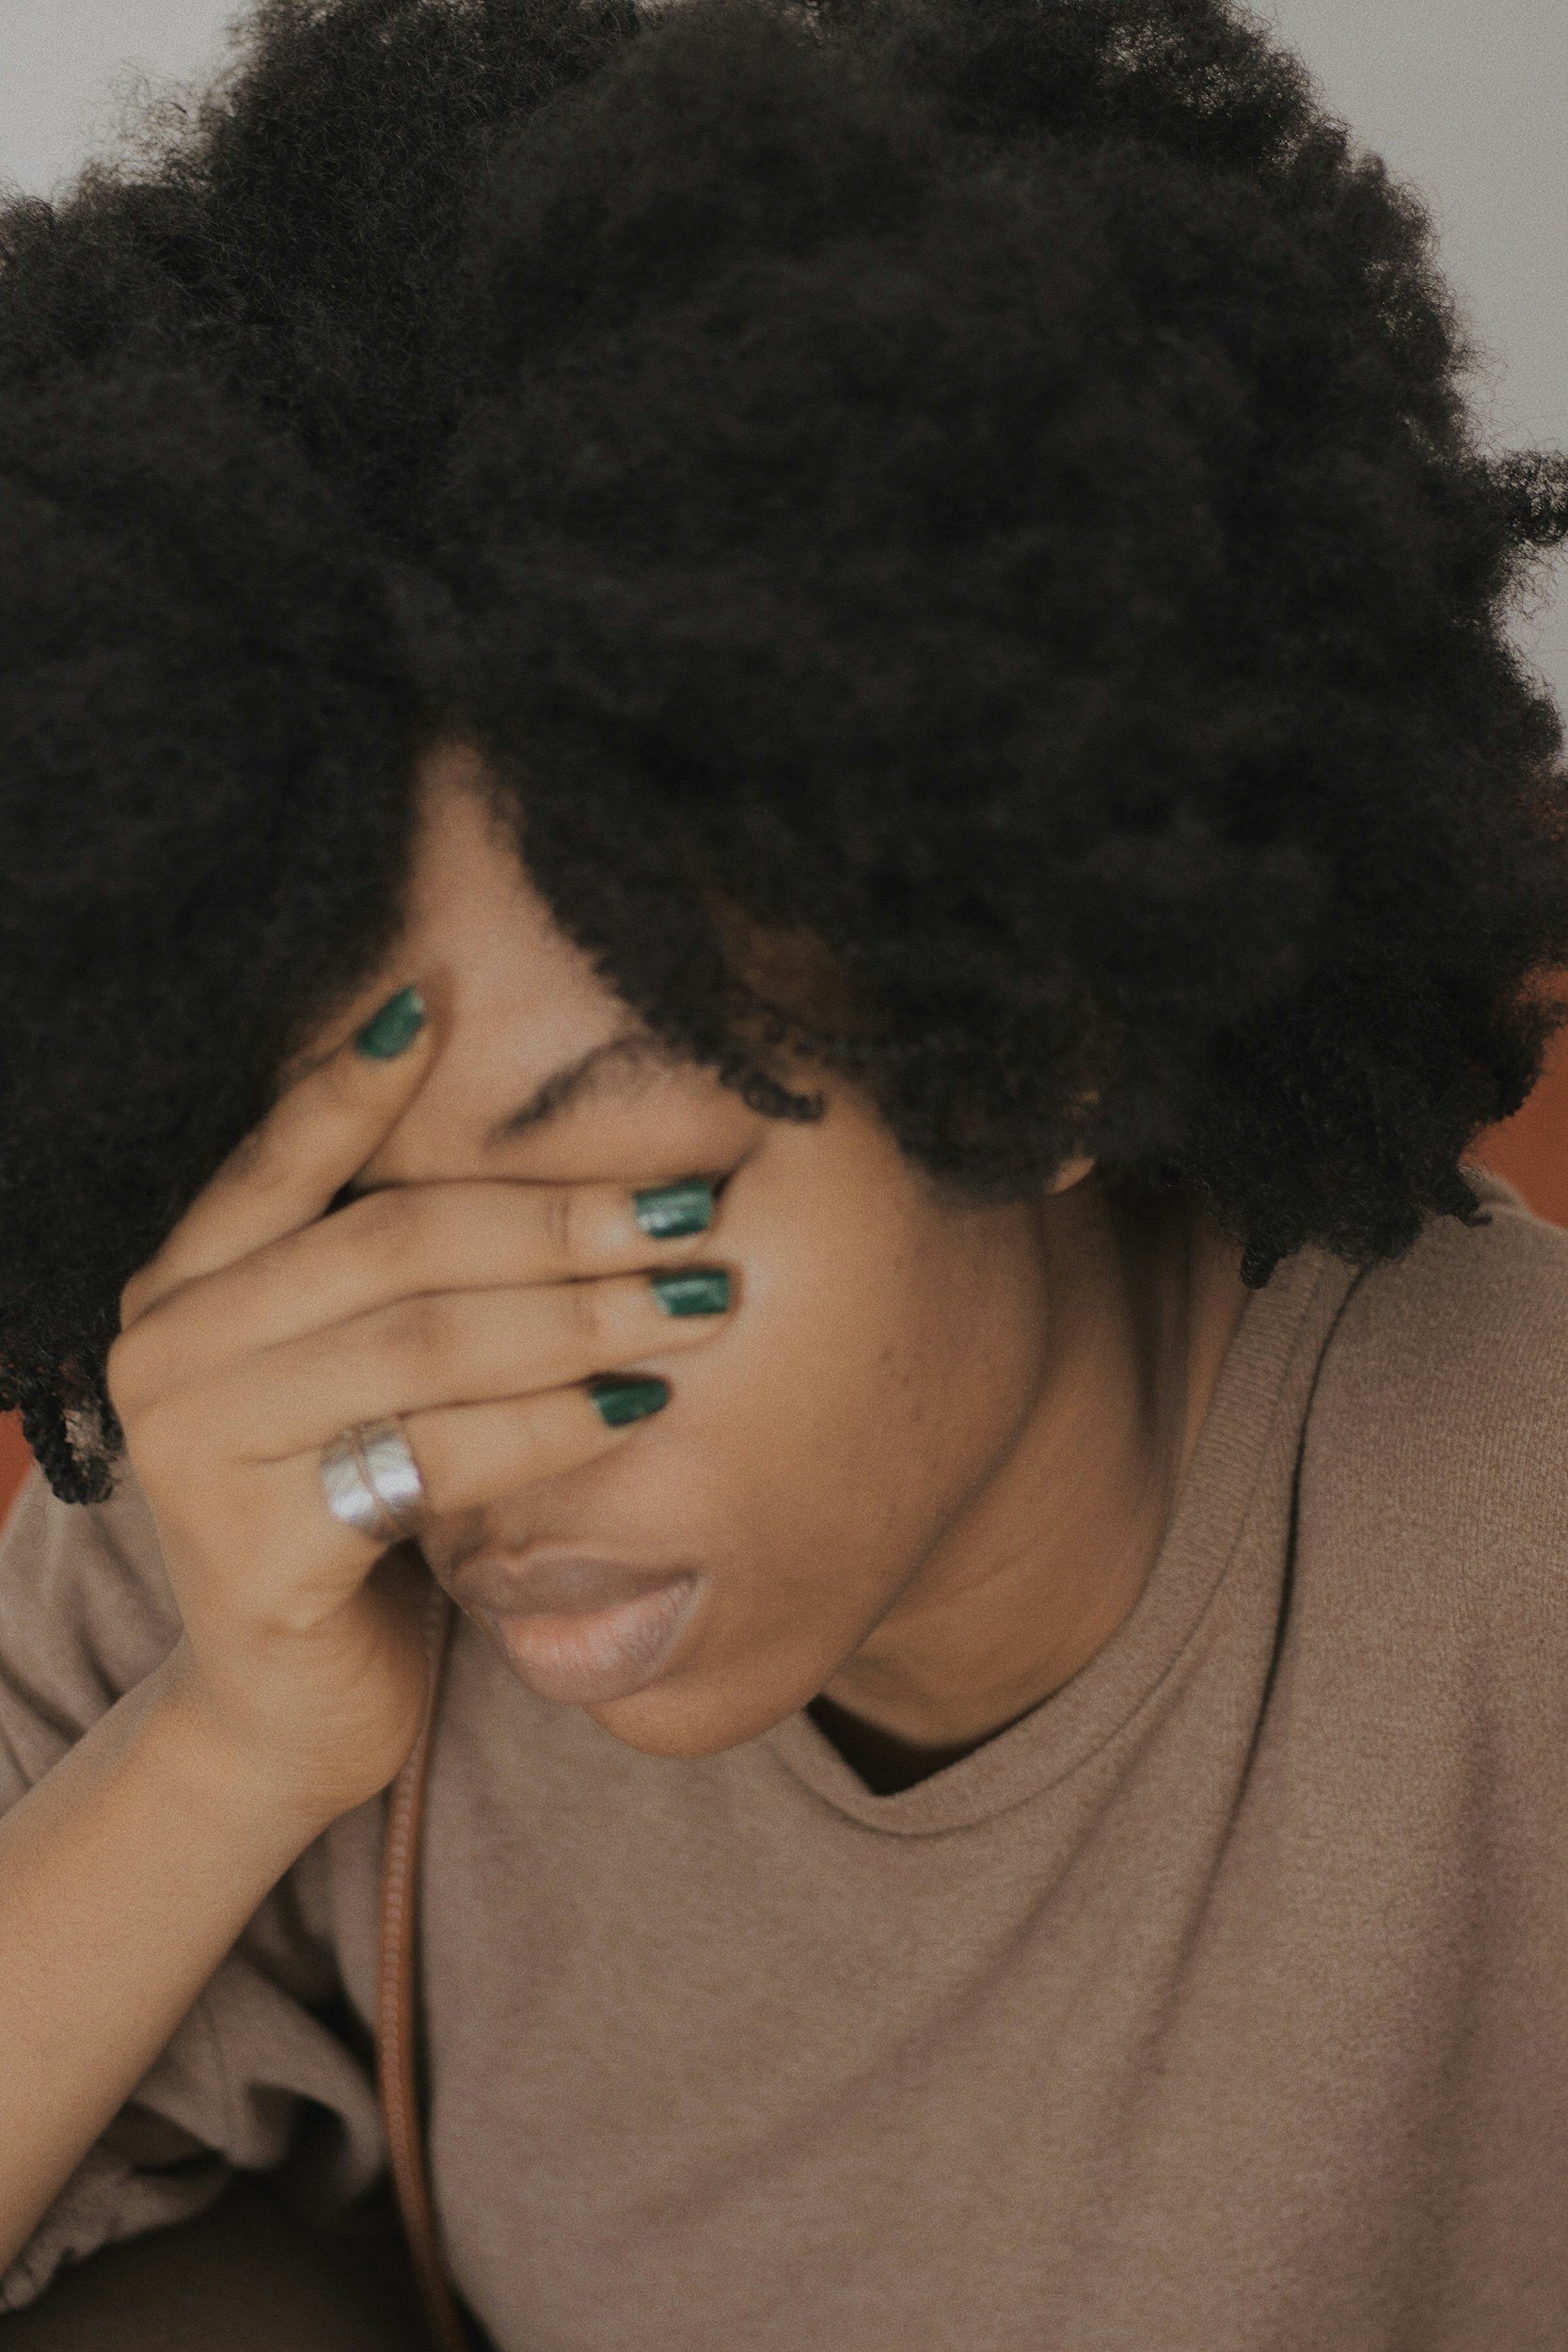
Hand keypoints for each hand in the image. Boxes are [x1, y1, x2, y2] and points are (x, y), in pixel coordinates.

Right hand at [107, 989, 731, 1829]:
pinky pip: (439, 1458)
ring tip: (697, 1298)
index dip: (362, 1080)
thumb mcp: (345, 1374)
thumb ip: (384, 1271)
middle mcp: (166, 1352)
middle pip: (389, 1244)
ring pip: (423, 1344)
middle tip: (688, 1207)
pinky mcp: (258, 1555)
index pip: (280, 1154)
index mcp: (180, 1284)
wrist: (285, 1711)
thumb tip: (544, 1136)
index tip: (451, 997)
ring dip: (581, 1315)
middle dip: (558, 1219)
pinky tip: (642, 1404)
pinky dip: (554, 1425)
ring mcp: (198, 1455)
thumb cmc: (345, 1509)